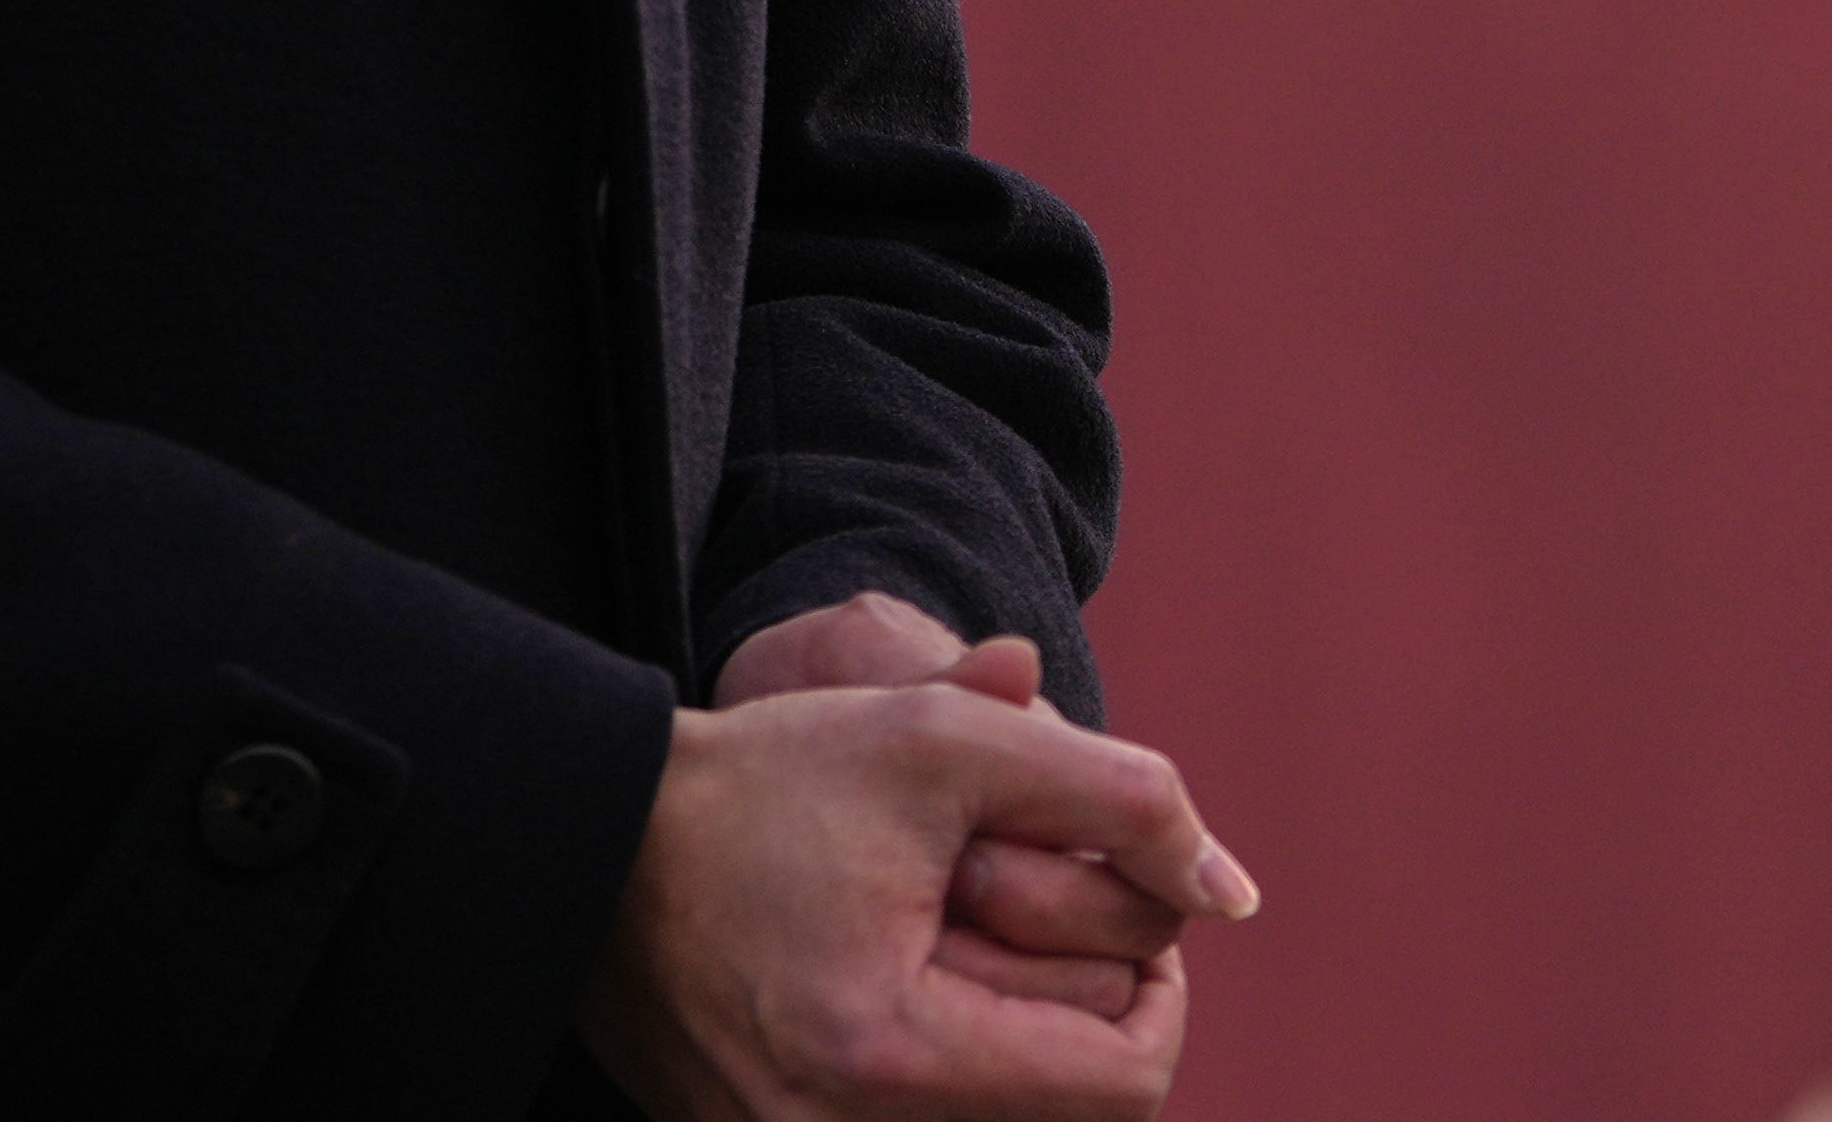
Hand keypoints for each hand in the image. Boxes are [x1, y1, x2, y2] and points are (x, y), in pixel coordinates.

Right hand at [588, 666, 1253, 1118]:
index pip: (1124, 1083)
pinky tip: (936, 981)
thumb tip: (1235, 892)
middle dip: (1091, 999)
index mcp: (887, 1057)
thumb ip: (1123, 799)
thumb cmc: (771, 781)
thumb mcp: (953, 745)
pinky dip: (960, 1065)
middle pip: (1070, 1112)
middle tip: (1056, 907)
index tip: (1137, 907)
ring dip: (1029, 1038)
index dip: (1163, 987)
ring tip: (990, 939)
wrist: (596, 841)